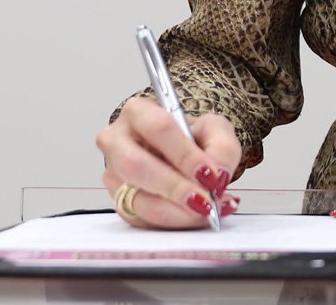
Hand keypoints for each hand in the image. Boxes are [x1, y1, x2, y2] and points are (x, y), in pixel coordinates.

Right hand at [95, 96, 242, 228]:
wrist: (180, 155)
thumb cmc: (191, 138)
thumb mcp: (214, 130)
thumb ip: (222, 147)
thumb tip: (218, 175)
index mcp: (138, 113)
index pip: (158, 128)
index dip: (184, 154)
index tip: (210, 174)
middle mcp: (117, 142)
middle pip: (136, 165)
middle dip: (175, 187)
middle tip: (205, 200)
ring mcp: (113, 175)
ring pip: (138, 199)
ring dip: (177, 212)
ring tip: (208, 211)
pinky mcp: (120, 203)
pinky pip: (144, 220)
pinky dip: (174, 222)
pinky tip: (197, 217)